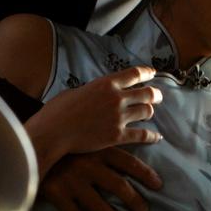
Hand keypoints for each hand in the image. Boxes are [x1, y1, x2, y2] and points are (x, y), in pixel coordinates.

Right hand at [27, 65, 161, 175]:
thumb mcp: (76, 91)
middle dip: (155, 94)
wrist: (53, 132)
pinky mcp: (117, 135)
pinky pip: (142, 135)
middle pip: (147, 93)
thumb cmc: (58, 111)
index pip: (134, 74)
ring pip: (147, 112)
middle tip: (157, 97)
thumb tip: (96, 95)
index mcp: (106, 83)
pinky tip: (156, 137)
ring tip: (150, 114)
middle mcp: (116, 98)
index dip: (147, 73)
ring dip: (150, 113)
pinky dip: (152, 136)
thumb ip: (92, 91)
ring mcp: (118, 117)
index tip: (153, 74)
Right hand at [41, 148, 163, 210]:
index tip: (158, 185)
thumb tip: (129, 154)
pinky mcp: (56, 193)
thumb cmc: (62, 146)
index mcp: (98, 150)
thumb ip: (104, 146)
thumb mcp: (85, 140)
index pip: (129, 162)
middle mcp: (88, 165)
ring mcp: (72, 180)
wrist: (27, 147)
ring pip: (98, 205)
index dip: (145, 174)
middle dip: (134, 200)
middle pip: (118, 186)